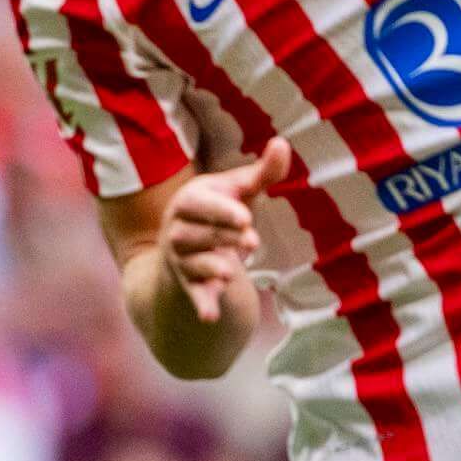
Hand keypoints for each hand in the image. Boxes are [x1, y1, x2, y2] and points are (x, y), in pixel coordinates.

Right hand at [155, 143, 292, 321]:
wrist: (186, 251)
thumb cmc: (218, 212)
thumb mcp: (239, 192)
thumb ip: (262, 172)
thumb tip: (282, 144)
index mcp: (190, 200)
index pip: (199, 204)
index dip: (221, 211)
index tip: (246, 218)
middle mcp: (178, 229)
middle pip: (199, 234)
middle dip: (225, 236)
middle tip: (252, 240)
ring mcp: (181, 259)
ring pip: (195, 263)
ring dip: (212, 266)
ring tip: (229, 270)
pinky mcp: (189, 285)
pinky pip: (192, 295)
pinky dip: (201, 305)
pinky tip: (210, 317)